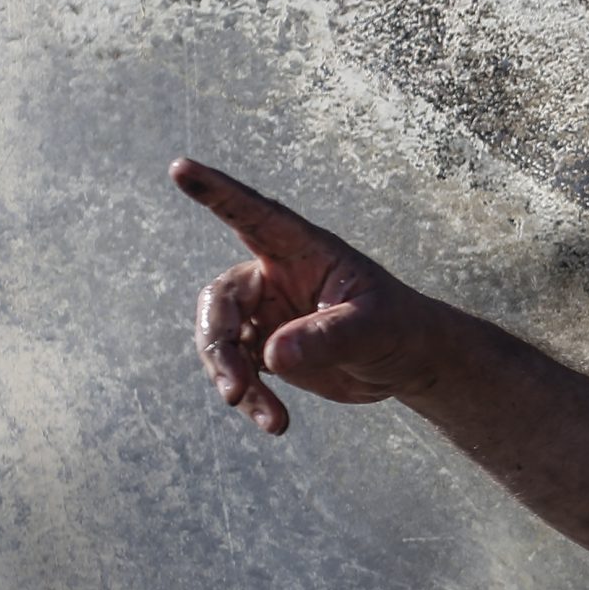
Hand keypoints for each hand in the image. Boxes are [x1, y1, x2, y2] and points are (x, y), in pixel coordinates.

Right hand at [174, 159, 440, 434]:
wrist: (408, 363)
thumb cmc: (399, 328)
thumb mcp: (374, 329)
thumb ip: (328, 337)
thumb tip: (271, 355)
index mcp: (302, 250)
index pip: (253, 214)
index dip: (217, 192)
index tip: (181, 166)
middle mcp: (274, 276)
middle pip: (221, 301)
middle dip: (219, 345)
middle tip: (234, 388)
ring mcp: (265, 313)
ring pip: (221, 341)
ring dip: (234, 380)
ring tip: (272, 420)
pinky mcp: (264, 348)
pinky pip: (238, 371)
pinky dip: (250, 397)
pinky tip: (275, 423)